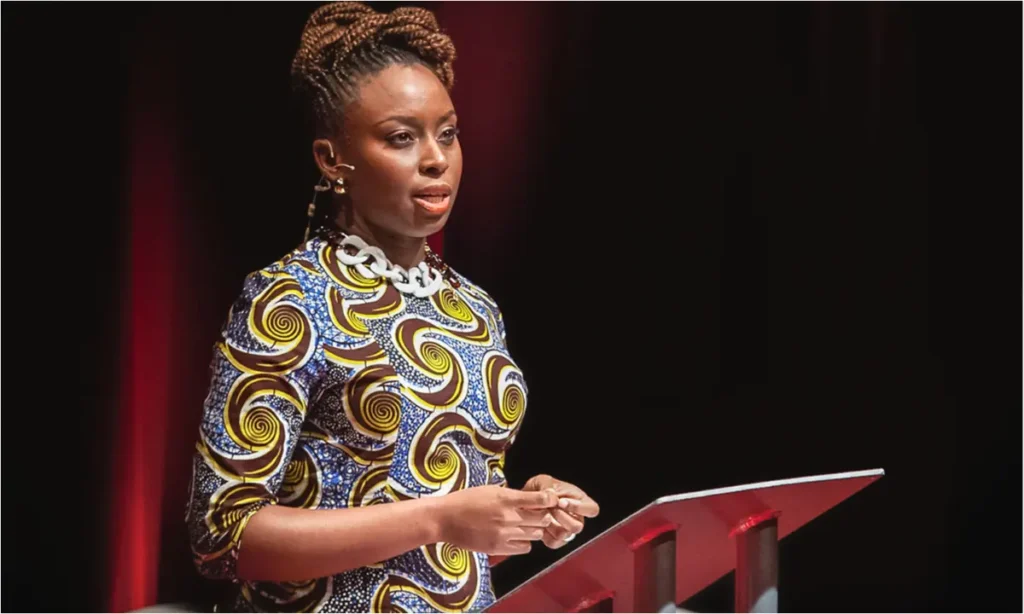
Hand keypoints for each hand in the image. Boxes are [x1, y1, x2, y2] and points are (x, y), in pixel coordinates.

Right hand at [438, 485, 558, 555]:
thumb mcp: (490, 490)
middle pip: (542, 520)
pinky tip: (515, 536)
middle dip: (543, 516)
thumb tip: (532, 500)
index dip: (549, 500)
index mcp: (506, 498)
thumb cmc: (466, 500)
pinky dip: (524, 543)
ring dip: (535, 530)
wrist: (445, 519)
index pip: (540, 500)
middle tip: (538, 514)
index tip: (550, 500)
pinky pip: (524, 548)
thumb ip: (512, 496)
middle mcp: (508, 517)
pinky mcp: (498, 548)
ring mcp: (503, 534)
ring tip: (525, 526)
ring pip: (536, 535)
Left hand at [522, 474, 599, 548]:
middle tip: (549, 508)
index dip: (578, 507)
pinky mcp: (556, 539)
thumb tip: (551, 496)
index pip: (592, 509)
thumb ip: (548, 486)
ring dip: (552, 525)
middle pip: (578, 526)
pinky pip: (553, 542)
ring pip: (566, 535)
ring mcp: (567, 530)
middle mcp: (577, 517)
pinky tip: (539, 524)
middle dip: (560, 516)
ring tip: (542, 515)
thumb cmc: (542, 488)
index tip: (561, 501)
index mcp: (580, 500)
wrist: (528, 499)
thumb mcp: (543, 481)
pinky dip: (544, 534)